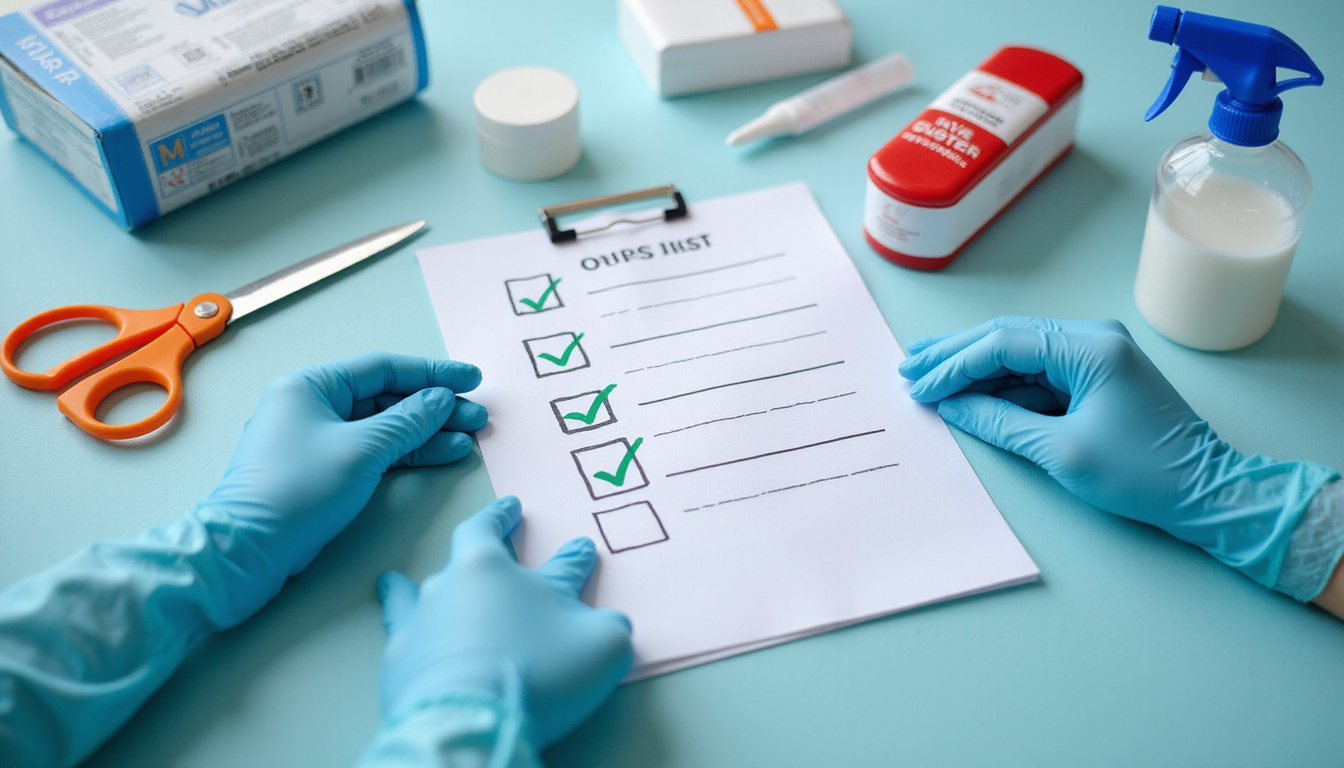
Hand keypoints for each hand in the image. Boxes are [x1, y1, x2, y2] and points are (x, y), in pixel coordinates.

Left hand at [205, 352, 487, 580]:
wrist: (248, 549)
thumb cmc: (297, 489)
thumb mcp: (362, 449)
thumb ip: (408, 421)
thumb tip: (441, 400)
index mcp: (310, 386)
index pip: (383, 369)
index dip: (432, 374)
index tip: (471, 380)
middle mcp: (312, 406)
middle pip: (386, 398)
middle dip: (434, 407)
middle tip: (477, 416)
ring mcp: (318, 440)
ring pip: (384, 427)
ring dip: (427, 432)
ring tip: (470, 438)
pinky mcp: (325, 471)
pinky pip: (375, 451)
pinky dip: (407, 453)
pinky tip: (443, 454)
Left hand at [375, 496, 633, 747]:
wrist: (467, 721)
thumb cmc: (538, 673)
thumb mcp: (602, 647)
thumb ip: (609, 627)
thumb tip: (608, 623)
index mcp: (503, 569)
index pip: (553, 558)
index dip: (573, 554)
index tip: (580, 546)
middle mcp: (458, 581)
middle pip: (480, 548)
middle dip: (497, 531)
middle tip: (503, 517)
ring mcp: (423, 616)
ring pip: (435, 583)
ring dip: (448, 579)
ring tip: (446, 571)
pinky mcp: (399, 654)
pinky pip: (399, 619)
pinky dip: (402, 608)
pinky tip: (392, 593)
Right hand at [898, 317, 1333, 586]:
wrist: (1209, 492)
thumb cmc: (1144, 474)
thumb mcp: (1061, 451)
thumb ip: (999, 422)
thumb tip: (953, 407)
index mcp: (1089, 347)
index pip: (1003, 343)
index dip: (954, 364)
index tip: (918, 385)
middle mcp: (1093, 338)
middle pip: (1006, 337)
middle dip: (955, 355)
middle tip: (909, 368)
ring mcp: (1096, 355)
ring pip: (1018, 352)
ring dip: (973, 367)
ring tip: (926, 376)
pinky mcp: (1097, 377)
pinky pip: (1037, 372)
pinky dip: (1001, 382)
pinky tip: (968, 391)